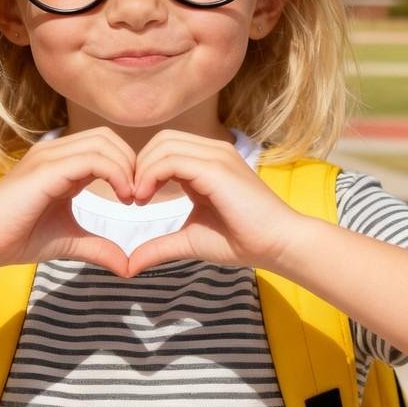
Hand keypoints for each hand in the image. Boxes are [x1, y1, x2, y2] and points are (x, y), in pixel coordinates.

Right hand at [0, 126, 136, 276]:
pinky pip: (92, 159)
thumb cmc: (16, 238)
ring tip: (132, 198)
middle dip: (132, 162)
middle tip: (140, 195)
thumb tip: (127, 266)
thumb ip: (99, 247)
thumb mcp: (69, 241)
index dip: (127, 166)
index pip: (104, 145)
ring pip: (103, 143)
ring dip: (127, 168)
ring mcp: (49, 157)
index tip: (138, 197)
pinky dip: (115, 174)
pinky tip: (122, 197)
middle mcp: (54, 152)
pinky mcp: (46, 169)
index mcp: (60, 163)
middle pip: (108, 137)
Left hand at [122, 130, 301, 276]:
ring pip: (164, 145)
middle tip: (133, 197)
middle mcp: (213, 152)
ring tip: (138, 199)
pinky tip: (145, 198)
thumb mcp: (190, 240)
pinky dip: (151, 175)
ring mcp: (216, 156)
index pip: (166, 148)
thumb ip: (160, 246)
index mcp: (208, 164)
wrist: (277, 244)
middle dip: (139, 165)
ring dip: (143, 169)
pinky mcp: (216, 167)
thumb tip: (130, 266)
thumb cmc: (241, 241)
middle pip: (162, 140)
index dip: (144, 169)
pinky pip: (172, 159)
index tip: (135, 199)